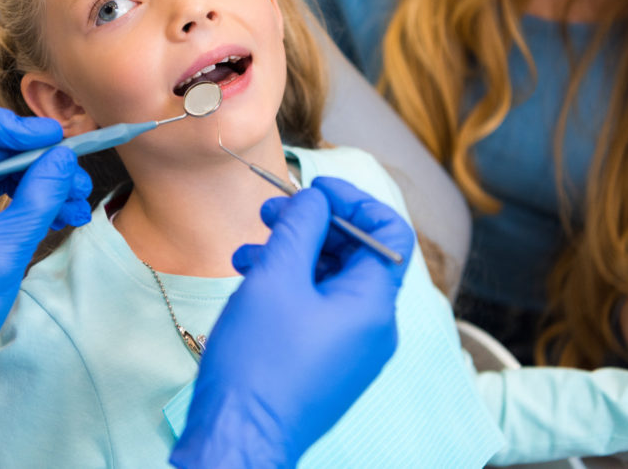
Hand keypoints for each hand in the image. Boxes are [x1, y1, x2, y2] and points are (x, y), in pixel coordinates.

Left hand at [0, 96, 91, 422]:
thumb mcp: (7, 246)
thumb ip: (39, 196)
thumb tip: (65, 157)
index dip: (15, 125)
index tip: (53, 143)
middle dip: (41, 160)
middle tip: (79, 179)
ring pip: (4, 172)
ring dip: (44, 184)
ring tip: (78, 205)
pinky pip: (1, 197)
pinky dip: (32, 203)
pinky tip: (63, 217)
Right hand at [170, 177, 414, 467]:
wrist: (239, 439)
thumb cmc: (259, 362)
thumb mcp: (276, 277)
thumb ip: (301, 227)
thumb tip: (318, 199)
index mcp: (373, 304)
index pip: (388, 233)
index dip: (354, 201)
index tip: (314, 188)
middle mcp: (373, 327)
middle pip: (354, 254)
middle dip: (311, 225)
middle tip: (269, 212)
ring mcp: (350, 349)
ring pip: (328, 281)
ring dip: (290, 254)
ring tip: (246, 251)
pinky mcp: (326, 363)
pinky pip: (316, 309)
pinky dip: (287, 287)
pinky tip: (250, 281)